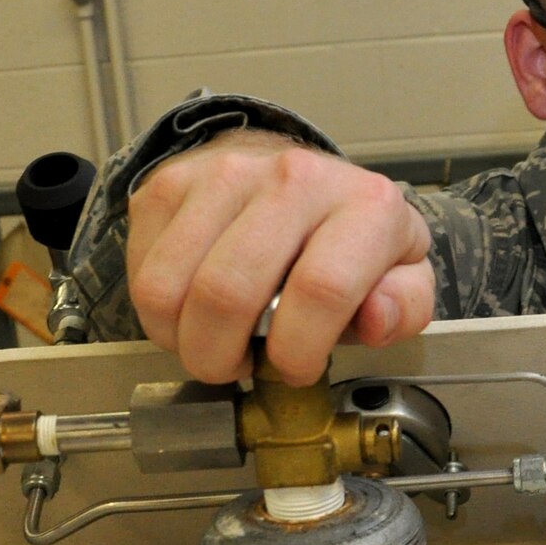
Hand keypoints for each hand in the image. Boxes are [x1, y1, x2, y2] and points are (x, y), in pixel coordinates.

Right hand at [126, 129, 435, 384]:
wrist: (299, 178)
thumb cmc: (350, 242)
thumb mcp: (402, 277)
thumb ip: (403, 308)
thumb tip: (375, 318)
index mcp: (365, 206)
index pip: (320, 289)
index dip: (298, 352)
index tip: (294, 369)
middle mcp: (293, 179)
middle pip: (228, 292)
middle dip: (223, 358)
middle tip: (237, 368)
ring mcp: (224, 175)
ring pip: (170, 288)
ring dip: (184, 341)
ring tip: (214, 342)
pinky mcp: (171, 184)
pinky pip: (142, 273)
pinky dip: (160, 316)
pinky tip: (193, 311)